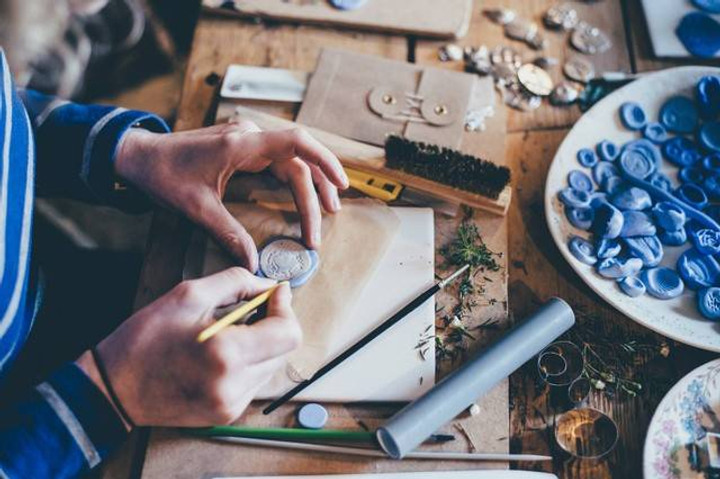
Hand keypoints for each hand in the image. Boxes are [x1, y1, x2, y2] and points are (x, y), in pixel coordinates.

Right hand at [78, 268, 300, 426]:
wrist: (113, 388)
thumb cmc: (146, 338)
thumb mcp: (188, 295)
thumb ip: (237, 283)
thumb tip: (270, 286)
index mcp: (226, 354)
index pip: (288, 333)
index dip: (284, 308)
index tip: (275, 293)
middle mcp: (234, 385)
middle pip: (285, 349)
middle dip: (274, 324)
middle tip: (252, 308)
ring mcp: (231, 404)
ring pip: (272, 365)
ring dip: (262, 343)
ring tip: (231, 332)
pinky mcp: (227, 413)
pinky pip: (255, 381)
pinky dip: (248, 362)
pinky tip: (222, 354)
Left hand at [115, 120, 348, 270]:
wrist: (139, 156)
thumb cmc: (163, 175)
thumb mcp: (196, 208)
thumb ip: (228, 233)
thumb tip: (253, 263)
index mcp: (241, 145)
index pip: (295, 142)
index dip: (324, 160)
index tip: (340, 183)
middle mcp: (249, 137)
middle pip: (298, 160)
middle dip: (317, 189)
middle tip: (328, 219)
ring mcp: (248, 140)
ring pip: (292, 159)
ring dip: (312, 183)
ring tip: (327, 209)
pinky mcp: (245, 148)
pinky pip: (280, 160)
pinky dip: (296, 178)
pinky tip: (305, 194)